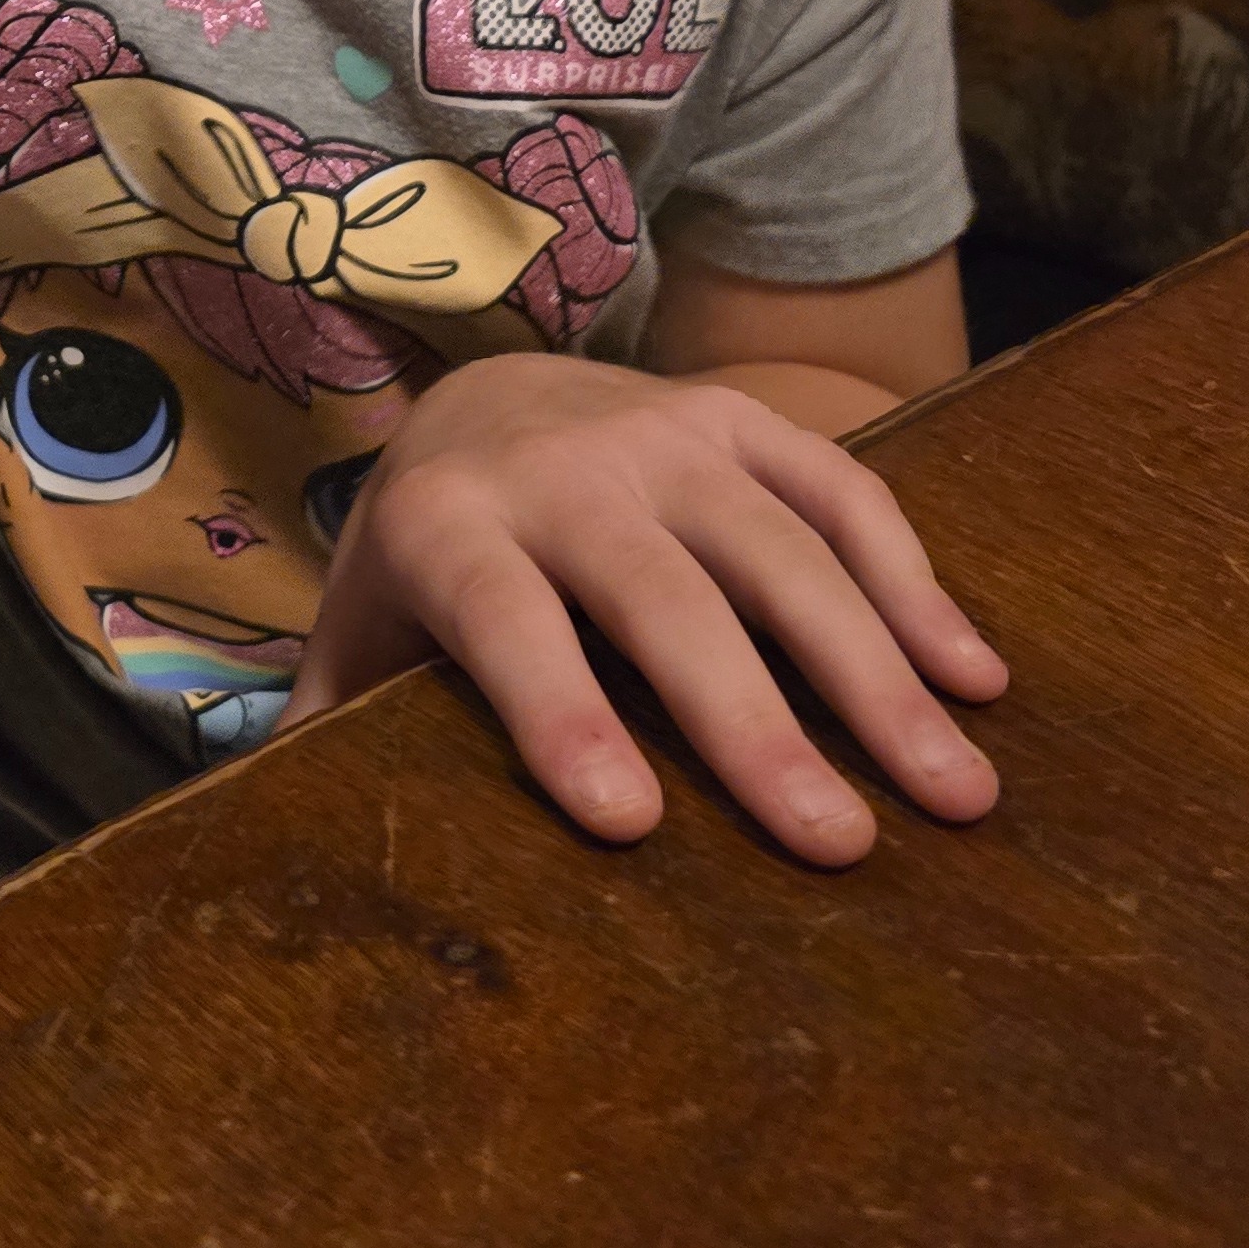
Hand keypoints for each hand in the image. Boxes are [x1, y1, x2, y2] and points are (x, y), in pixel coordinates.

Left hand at [284, 354, 1007, 864]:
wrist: (484, 390)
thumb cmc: (430, 555)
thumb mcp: (365, 627)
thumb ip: (333, 729)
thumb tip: (274, 857)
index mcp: (450, 527)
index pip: (505, 622)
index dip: (559, 712)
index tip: (626, 824)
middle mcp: (562, 468)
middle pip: (666, 597)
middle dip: (752, 721)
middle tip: (838, 847)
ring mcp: (666, 432)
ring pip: (780, 550)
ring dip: (875, 672)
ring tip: (955, 795)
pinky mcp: (746, 417)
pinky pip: (844, 493)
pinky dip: (916, 583)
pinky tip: (974, 682)